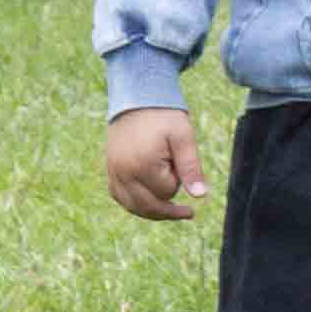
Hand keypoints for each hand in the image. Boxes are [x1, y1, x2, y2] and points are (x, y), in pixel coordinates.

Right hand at [105, 107, 207, 221]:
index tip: (178, 161)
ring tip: (171, 210)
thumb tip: (200, 196)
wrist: (137, 98)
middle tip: (189, 212)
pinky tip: (147, 203)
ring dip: (152, 210)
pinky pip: (120, 197)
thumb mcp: (183, 137)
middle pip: (149, 207)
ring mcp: (114, 173)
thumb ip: (191, 167)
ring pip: (133, 207)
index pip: (167, 193)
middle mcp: (123, 173)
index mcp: (142, 165)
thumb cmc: (163, 116)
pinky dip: (134, 204)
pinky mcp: (110, 171)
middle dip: (169, 208)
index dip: (178, 181)